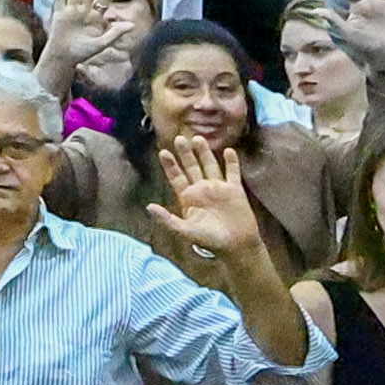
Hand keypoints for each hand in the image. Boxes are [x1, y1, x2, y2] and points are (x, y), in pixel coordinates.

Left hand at [154, 136, 263, 259]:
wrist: (235, 246)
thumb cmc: (209, 240)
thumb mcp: (185, 231)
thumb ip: (167, 219)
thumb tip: (149, 207)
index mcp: (188, 197)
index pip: (177, 177)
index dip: (170, 165)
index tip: (163, 152)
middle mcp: (202, 189)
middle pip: (192, 167)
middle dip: (185, 154)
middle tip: (179, 138)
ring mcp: (218, 188)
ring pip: (210, 165)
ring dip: (205, 153)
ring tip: (198, 138)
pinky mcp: (234, 190)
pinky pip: (232, 172)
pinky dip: (231, 162)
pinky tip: (229, 150)